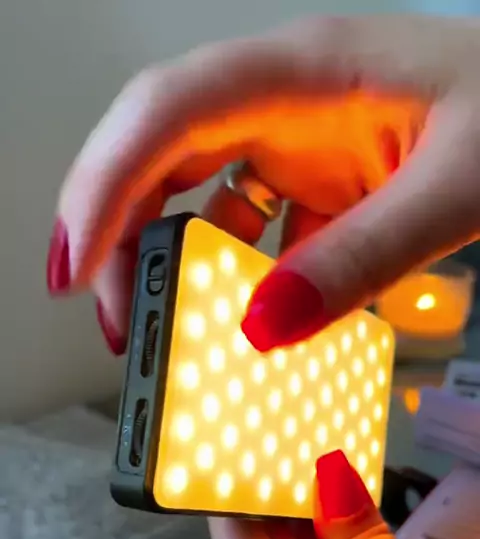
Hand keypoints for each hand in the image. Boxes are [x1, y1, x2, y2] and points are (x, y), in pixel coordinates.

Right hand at [49, 16, 479, 352]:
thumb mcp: (454, 189)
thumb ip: (362, 257)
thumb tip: (262, 330)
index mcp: (304, 72)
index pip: (169, 112)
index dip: (104, 184)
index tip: (74, 268)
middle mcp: (283, 95)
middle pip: (158, 148)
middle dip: (116, 230)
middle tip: (114, 319)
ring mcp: (296, 131)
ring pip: (193, 183)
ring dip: (164, 252)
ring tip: (161, 322)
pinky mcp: (314, 169)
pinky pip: (248, 217)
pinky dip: (233, 268)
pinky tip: (242, 312)